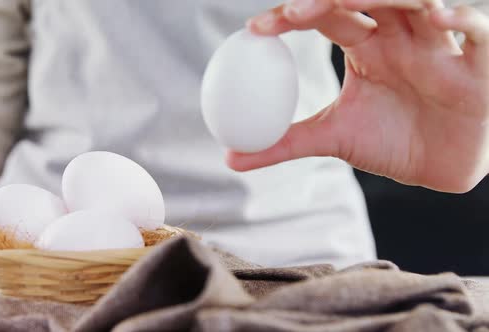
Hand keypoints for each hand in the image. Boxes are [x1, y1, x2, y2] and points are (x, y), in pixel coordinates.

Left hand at [227, 0, 488, 192]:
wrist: (441, 168)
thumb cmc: (391, 142)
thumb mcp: (333, 138)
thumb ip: (283, 143)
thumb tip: (230, 156)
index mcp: (367, 46)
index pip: (327, 16)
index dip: (293, 15)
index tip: (255, 29)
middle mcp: (401, 35)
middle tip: (292, 10)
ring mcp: (440, 44)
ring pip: (417, 1)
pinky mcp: (479, 62)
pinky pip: (476, 30)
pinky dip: (460, 17)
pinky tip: (435, 15)